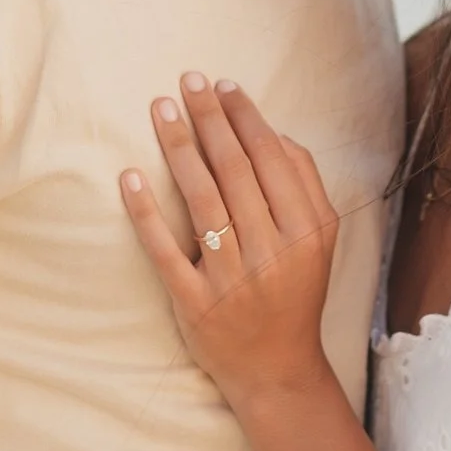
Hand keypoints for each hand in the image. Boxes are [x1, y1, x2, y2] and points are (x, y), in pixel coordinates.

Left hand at [121, 73, 341, 409]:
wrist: (277, 370)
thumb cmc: (296, 291)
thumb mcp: (319, 239)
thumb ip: (305, 184)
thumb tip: (273, 131)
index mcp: (307, 231)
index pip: (271, 158)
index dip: (245, 116)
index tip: (222, 84)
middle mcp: (272, 252)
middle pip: (234, 170)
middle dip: (209, 118)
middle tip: (187, 80)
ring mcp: (232, 279)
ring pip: (201, 199)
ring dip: (178, 147)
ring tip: (161, 108)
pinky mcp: (194, 302)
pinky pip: (164, 249)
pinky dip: (146, 211)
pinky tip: (130, 175)